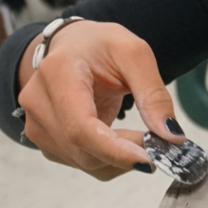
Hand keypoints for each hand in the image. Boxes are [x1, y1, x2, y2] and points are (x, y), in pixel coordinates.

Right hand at [17, 20, 182, 180]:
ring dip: (120, 160)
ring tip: (144, 138)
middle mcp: (38, 103)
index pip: (81, 127)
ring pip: (84, 162)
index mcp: (57, 74)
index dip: (115, 150)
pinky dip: (109, 159)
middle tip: (161, 145)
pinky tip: (124, 141)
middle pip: (83, 150)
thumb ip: (153, 94)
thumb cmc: (101, 45)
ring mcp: (36, 124)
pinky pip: (81, 162)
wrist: (72, 45)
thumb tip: (171, 135)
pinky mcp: (45, 139)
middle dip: (127, 155)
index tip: (150, 161)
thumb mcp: (135, 54)